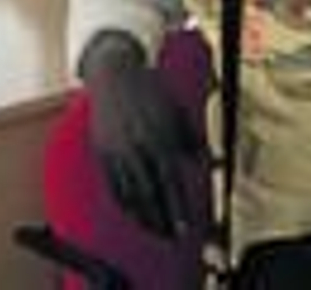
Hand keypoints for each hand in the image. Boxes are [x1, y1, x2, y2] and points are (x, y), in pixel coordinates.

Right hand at [81, 31, 202, 237]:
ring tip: (154, 230)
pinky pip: (112, 184)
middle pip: (150, 195)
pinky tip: (133, 211)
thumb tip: (208, 162)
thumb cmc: (150, 92)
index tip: (185, 229)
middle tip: (171, 237)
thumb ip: (192, 140)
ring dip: (143, 217)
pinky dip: (123, 202)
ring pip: (129, 193)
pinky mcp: (102, 149)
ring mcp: (117, 149)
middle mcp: (138, 147)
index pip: (171, 184)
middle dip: (161, 220)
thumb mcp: (177, 112)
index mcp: (159, 138)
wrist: (114, 73)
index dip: (178, 210)